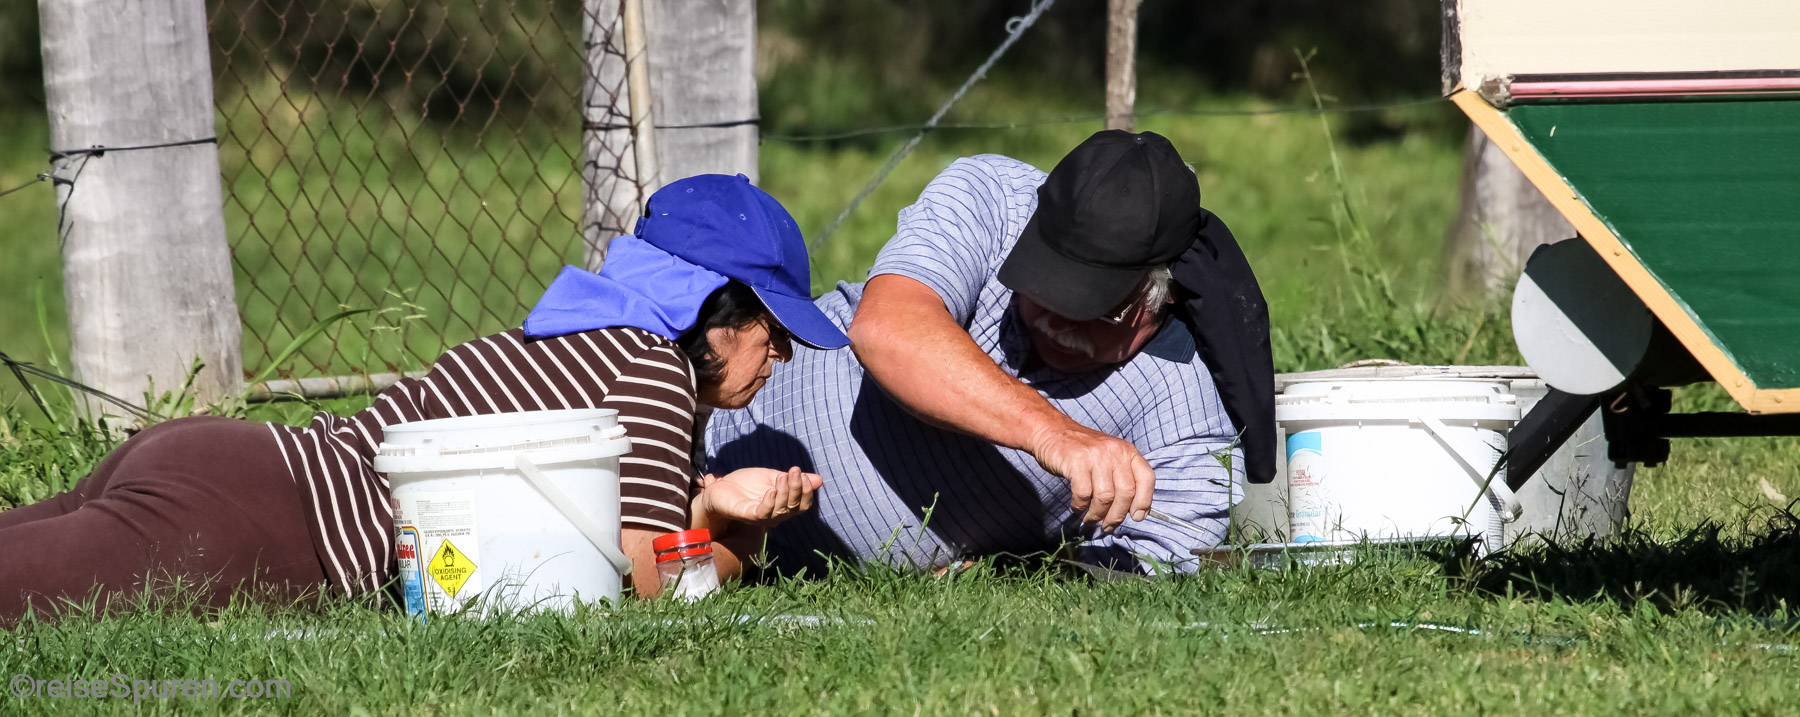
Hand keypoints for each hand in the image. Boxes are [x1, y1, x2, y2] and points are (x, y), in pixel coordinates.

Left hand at [696, 466, 822, 528]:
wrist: (721, 487)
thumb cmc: (746, 484)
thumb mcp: (773, 477)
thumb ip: (792, 480)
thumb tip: (819, 480)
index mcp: (782, 506)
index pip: (802, 505)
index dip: (805, 491)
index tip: (801, 473)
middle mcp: (775, 515)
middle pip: (794, 508)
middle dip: (797, 488)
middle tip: (794, 470)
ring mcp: (761, 517)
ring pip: (781, 511)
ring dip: (786, 492)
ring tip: (784, 475)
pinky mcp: (747, 515)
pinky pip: (763, 513)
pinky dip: (770, 502)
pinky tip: (771, 490)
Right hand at [1026, 421, 1154, 531]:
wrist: (1052, 431)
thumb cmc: (1083, 452)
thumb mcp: (1110, 458)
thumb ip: (1123, 478)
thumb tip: (1136, 513)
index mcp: (1128, 451)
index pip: (1146, 478)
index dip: (1144, 501)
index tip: (1136, 517)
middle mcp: (1115, 452)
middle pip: (1126, 492)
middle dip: (1117, 515)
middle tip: (1108, 526)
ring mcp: (1096, 456)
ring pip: (1105, 497)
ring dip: (1097, 514)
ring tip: (1090, 519)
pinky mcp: (1077, 461)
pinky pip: (1084, 494)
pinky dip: (1080, 506)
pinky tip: (1077, 506)